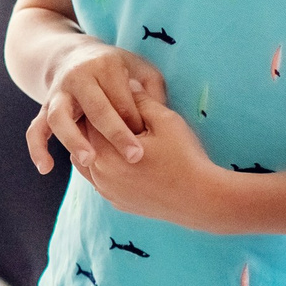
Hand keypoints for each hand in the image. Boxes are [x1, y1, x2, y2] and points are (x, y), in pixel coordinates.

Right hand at [31, 42, 168, 173]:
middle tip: (135, 157)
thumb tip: (158, 118)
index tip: (151, 143)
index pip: (122, 99)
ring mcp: (58, 93)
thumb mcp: (140, 69)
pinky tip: (45, 168)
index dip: (137, 122)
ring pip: (60, 117)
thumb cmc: (116, 69)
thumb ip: (152, 92)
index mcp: (105, 66)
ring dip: (74, 140)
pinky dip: (37, 148)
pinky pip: (35, 129)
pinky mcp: (44, 107)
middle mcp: (78, 77)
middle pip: (96, 107)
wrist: (72, 56)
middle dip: (115, 133)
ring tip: (89, 161)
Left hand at [73, 101, 230, 227]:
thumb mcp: (165, 121)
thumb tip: (127, 83)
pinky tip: (121, 156)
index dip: (99, 105)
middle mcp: (99, 176)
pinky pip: (100, 180)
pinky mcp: (117, 202)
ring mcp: (107, 192)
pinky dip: (105, 166)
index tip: (107, 94)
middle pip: (84, 142)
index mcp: (106, 153)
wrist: (201, 199)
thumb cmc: (184, 157)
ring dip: (96, 147)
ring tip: (112, 133)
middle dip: (94, 126)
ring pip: (88, 163)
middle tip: (107, 110)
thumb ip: (141, 101)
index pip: (88, 121)